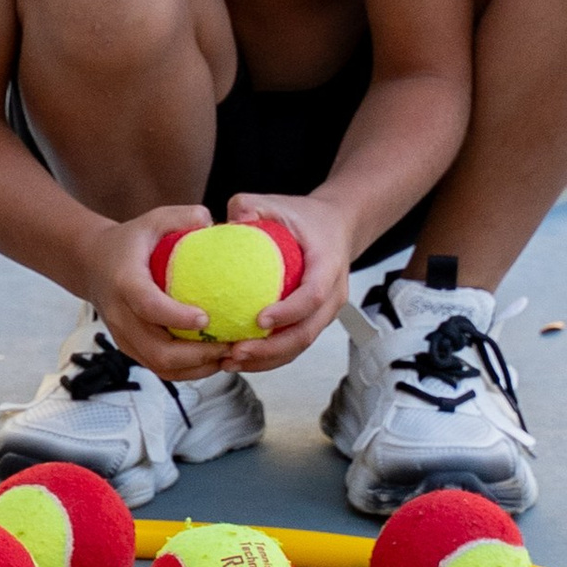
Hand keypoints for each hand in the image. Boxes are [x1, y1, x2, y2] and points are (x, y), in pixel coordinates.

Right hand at [88, 210, 223, 380]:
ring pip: (160, 366)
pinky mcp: (130, 348)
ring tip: (228, 355)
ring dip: (197, 367)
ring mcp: (123, 336)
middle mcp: (119, 315)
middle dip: (197, 354)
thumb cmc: (129, 242)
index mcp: (124, 282)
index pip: (148, 306)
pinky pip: (160, 369)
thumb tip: (212, 222)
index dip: (177, 317)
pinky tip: (214, 360)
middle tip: (230, 345)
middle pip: (156, 350)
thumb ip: (181, 217)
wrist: (92, 263)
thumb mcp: (152, 220)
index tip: (207, 317)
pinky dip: (188, 370)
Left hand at [218, 189, 353, 375]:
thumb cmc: (305, 217)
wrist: (336, 227)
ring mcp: (325, 312)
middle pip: (306, 332)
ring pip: (299, 345)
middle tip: (236, 351)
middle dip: (272, 349)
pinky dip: (268, 356)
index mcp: (328, 265)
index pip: (313, 295)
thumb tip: (230, 219)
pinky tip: (238, 358)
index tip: (260, 320)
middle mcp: (332, 294)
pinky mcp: (314, 321)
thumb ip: (251, 205)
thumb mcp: (279, 204)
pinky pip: (293, 345)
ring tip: (231, 362)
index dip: (289, 311)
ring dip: (266, 359)